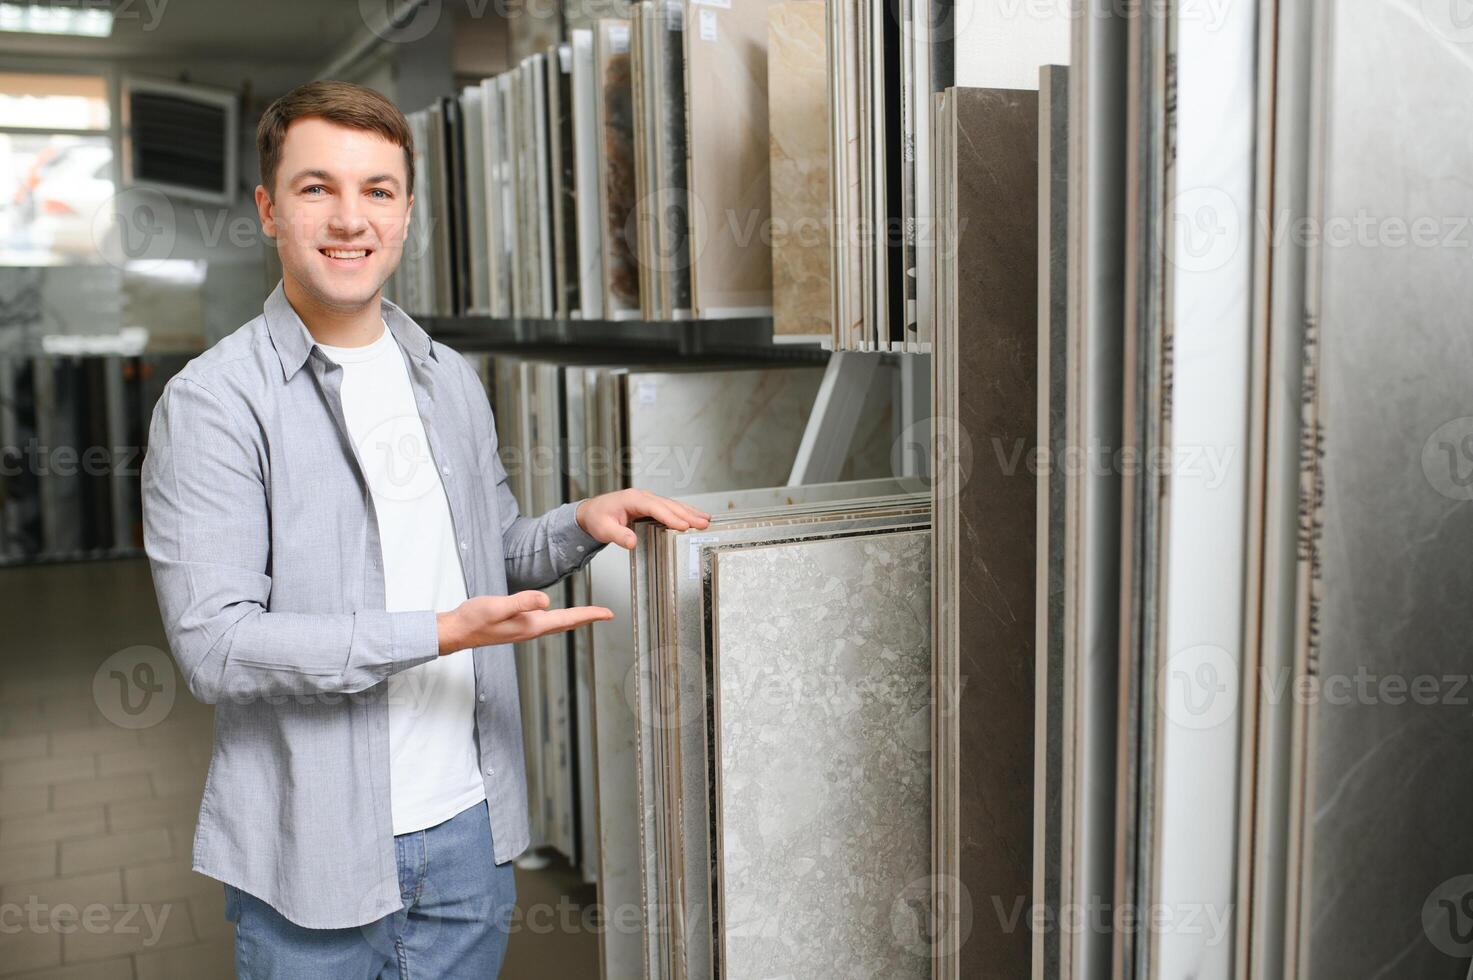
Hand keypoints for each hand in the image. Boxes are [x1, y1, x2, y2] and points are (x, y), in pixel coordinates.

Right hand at [437, 591, 613, 654]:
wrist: (456, 631)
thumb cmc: (474, 619)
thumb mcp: (498, 606)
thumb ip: (521, 602)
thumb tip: (545, 600)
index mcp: (531, 625)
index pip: (568, 619)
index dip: (590, 615)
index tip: (608, 613)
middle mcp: (531, 629)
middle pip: (567, 624)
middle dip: (587, 618)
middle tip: (606, 615)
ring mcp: (524, 629)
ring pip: (557, 624)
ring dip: (574, 619)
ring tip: (589, 614)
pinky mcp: (517, 625)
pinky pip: (545, 622)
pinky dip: (558, 618)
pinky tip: (556, 615)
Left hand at [574, 489, 712, 549]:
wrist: (591, 512)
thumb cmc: (597, 518)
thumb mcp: (603, 529)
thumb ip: (618, 535)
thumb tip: (632, 542)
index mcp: (632, 499)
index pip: (655, 507)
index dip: (670, 517)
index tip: (684, 526)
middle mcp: (642, 497)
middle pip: (669, 505)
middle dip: (687, 514)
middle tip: (703, 523)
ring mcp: (648, 500)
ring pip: (672, 505)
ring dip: (690, 512)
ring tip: (706, 520)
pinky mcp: (650, 506)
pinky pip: (670, 508)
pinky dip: (684, 512)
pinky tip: (694, 516)